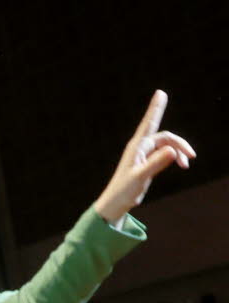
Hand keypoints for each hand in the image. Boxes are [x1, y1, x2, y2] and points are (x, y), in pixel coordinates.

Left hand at [93, 89, 195, 223]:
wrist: (116, 203)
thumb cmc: (124, 191)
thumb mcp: (141, 177)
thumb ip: (156, 164)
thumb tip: (171, 150)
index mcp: (136, 147)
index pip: (149, 123)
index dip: (155, 108)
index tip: (160, 93)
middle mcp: (140, 147)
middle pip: (165, 137)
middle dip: (179, 144)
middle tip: (191, 156)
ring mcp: (143, 154)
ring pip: (166, 145)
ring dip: (178, 152)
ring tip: (186, 164)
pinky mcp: (147, 161)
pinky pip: (164, 152)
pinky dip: (174, 156)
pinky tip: (181, 165)